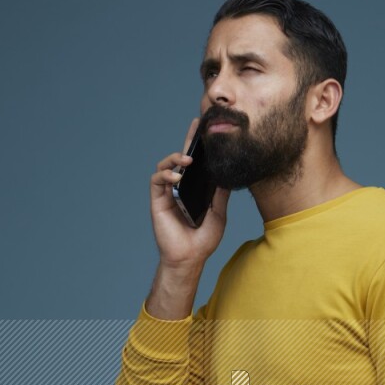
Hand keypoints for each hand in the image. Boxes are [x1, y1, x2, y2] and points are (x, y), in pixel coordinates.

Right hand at [150, 117, 230, 268]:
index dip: (200, 146)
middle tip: (196, 126)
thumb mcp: (219, 214)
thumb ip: (220, 194)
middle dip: (188, 141)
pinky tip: (177, 177)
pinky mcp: (158, 200)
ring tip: (187, 160)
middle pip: (182, 159)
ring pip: (166, 165)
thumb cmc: (203, 240)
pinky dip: (165, 174)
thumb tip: (227, 173)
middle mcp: (180, 188)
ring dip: (175, 158)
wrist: (190, 258)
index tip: (207, 129)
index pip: (197, 164)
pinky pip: (157, 180)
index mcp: (195, 189)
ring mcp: (168, 193)